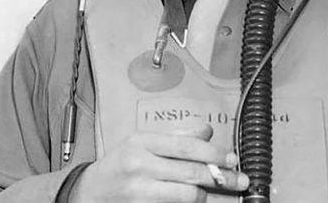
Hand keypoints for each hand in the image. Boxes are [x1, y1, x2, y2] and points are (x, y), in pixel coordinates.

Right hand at [70, 121, 248, 201]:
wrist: (88, 193)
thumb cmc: (119, 166)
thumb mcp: (142, 143)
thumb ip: (176, 137)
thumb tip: (207, 131)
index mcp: (142, 142)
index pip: (187, 146)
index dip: (215, 153)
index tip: (232, 159)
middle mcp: (139, 165)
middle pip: (191, 172)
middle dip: (221, 178)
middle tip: (240, 180)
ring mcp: (139, 192)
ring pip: (187, 196)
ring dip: (206, 196)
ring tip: (214, 194)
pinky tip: (197, 202)